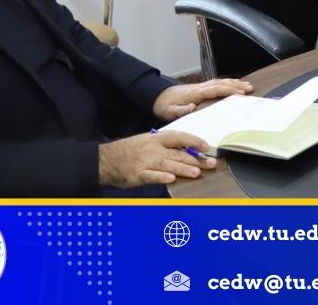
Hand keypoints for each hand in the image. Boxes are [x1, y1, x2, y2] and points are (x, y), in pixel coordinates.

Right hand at [97, 131, 214, 187]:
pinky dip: (161, 177)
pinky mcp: (138, 174)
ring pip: (168, 164)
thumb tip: (189, 151)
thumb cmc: (131, 150)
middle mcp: (153, 149)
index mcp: (157, 138)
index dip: (194, 141)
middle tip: (211, 164)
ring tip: (196, 173)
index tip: (207, 147)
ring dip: (183, 169)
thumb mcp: (149, 141)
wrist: (107, 159)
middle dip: (196, 159)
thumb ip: (167, 145)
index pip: (179, 137)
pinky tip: (171, 179)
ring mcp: (145, 161)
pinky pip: (151, 176)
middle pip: (178, 153)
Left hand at [153, 79, 252, 120]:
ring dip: (234, 83)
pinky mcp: (200, 88)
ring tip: (247, 85)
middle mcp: (200, 87)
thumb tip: (193, 107)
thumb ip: (181, 110)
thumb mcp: (169, 111)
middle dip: (236, 85)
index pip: (215, 90)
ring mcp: (200, 86)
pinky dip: (227, 82)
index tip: (241, 92)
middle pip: (221, 84)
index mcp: (195, 93)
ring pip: (220, 82)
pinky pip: (216, 83)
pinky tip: (233, 84)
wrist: (156, 96)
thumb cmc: (164, 105)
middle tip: (250, 88)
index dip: (229, 90)